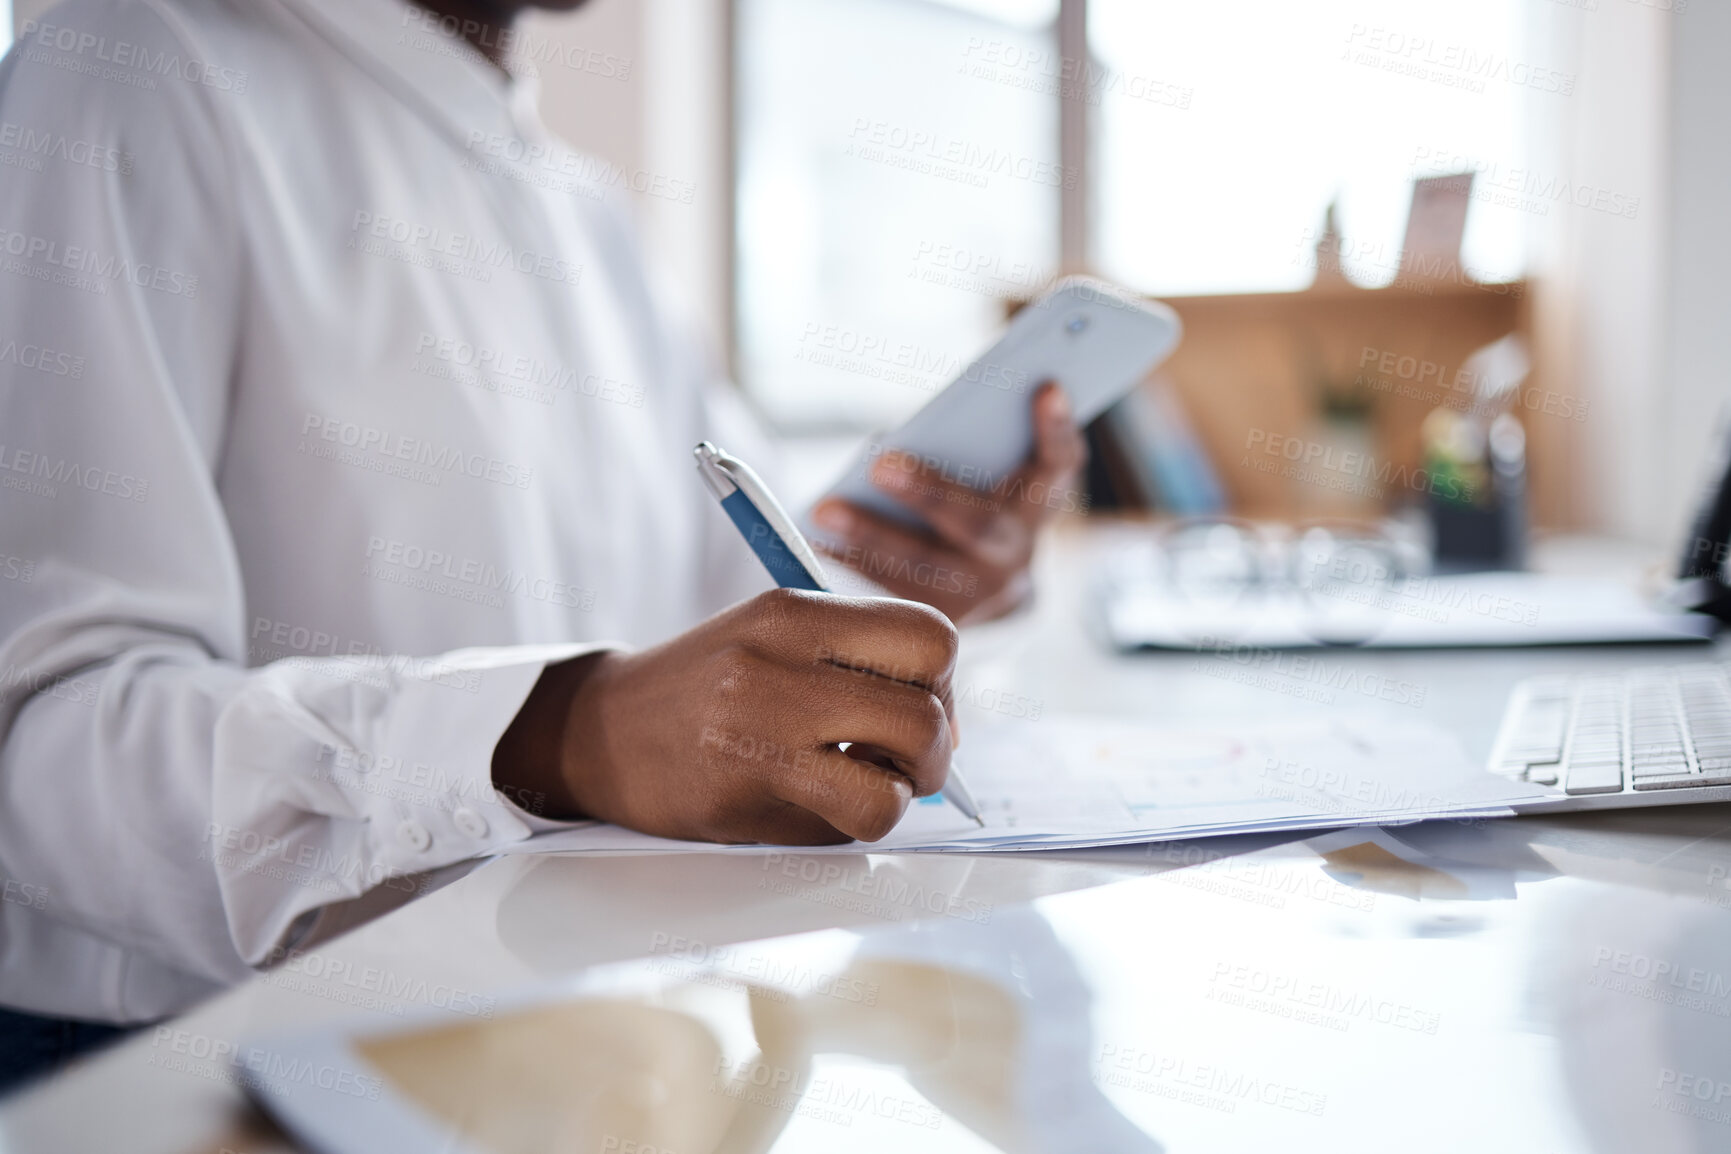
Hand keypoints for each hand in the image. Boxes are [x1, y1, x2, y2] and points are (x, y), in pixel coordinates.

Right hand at [492, 589, 958, 844]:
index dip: (943, 682)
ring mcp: (765, 719)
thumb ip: (851, 660)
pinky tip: (824, 807)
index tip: (917, 708)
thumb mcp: (770, 640)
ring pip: (908, 759)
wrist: (599, 732)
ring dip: (905, 789)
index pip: (928, 633)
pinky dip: (863, 821)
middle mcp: (781, 656)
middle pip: (930, 701)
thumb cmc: (700, 693)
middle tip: (904, 763)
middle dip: (937, 746)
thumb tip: (943, 718)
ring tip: (867, 787)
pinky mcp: (751, 782)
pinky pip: (862, 810)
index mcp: (794, 611)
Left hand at [811, 382, 1086, 624]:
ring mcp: (980, 591)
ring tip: (825, 509)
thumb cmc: (980, 501)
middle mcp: (1015, 550)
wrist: (992, 586)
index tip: (1046, 387)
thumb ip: (962, 448)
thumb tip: (890, 445)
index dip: (1056, 428)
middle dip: (929, 492)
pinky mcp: (942, 618)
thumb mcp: (989, 471)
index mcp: (1038, 502)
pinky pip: (892, 592)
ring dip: (871, 535)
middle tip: (880, 464)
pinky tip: (818, 542)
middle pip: (977, 523)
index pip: (1059, 461)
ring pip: (925, 565)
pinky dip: (852, 563)